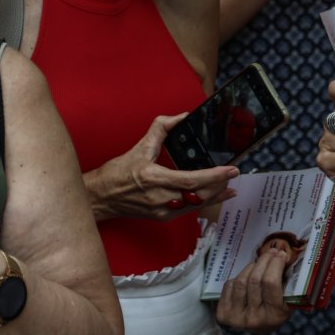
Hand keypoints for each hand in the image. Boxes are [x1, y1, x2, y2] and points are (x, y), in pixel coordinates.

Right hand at [86, 114, 238, 219]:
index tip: (230, 170)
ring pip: (197, 204)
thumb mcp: (138, 149)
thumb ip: (160, 130)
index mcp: (154, 179)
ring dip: (215, 195)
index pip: (191, 180)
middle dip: (219, 185)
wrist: (101, 197)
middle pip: (199, 194)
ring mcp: (162, 210)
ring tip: (230, 187)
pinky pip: (189, 210)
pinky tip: (214, 197)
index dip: (213, 176)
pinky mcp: (162, 217)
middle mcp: (160, 197)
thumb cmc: (116, 174)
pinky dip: (204, 203)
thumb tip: (179, 117)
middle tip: (233, 174)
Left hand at [216, 241, 292, 333]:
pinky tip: (246, 276)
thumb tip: (283, 255)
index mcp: (274, 316)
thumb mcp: (288, 303)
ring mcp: (236, 317)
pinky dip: (238, 277)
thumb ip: (287, 285)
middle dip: (264, 261)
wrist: (257, 330)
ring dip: (251, 267)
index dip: (275, 264)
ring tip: (259, 263)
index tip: (280, 254)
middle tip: (271, 252)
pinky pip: (229, 285)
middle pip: (255, 279)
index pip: (271, 283)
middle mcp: (254, 319)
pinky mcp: (223, 314)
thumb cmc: (275, 312)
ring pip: (241, 281)